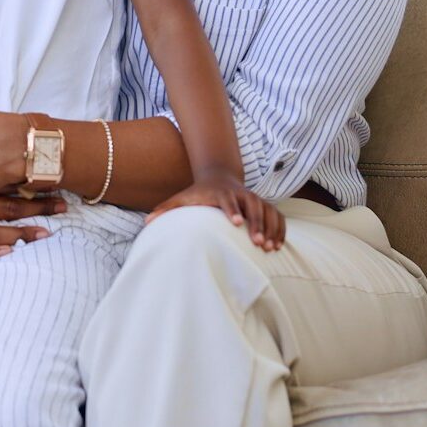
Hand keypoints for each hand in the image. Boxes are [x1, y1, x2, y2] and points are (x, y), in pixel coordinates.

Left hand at [147, 174, 285, 250]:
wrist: (219, 178)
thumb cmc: (198, 193)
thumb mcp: (182, 198)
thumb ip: (166, 209)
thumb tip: (147, 222)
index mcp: (221, 193)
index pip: (228, 201)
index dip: (233, 211)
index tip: (236, 223)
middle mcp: (242, 194)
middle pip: (253, 207)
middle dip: (256, 225)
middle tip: (257, 243)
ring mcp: (256, 199)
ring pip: (268, 212)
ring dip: (270, 229)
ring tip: (269, 248)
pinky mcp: (266, 205)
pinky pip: (278, 217)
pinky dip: (280, 230)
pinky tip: (278, 246)